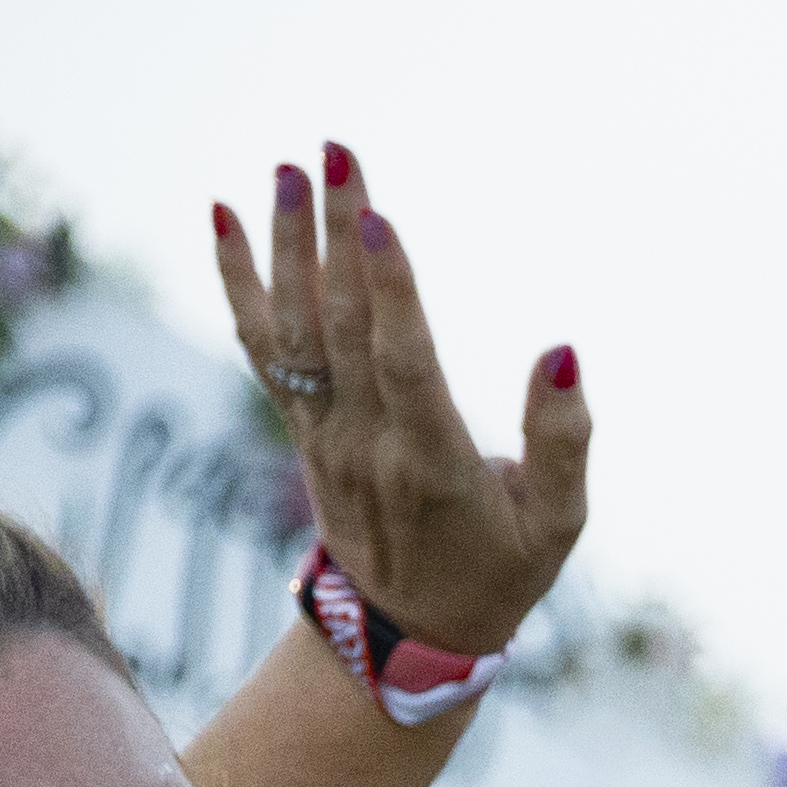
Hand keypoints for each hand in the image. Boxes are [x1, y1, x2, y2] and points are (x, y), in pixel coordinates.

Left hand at [208, 144, 585, 651]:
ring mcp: (324, 431)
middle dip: (336, 234)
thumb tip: (562, 351)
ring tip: (288, 170)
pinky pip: (260, 342)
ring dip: (287, 243)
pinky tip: (223, 215)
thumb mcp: (557, 525)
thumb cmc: (500, 572)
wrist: (410, 632)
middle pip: (344, 323)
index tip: (377, 219)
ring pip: (296, 325)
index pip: (403, 363)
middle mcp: (365, 440)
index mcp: (432, 463)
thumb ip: (562, 440)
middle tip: (337, 155)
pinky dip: (237, 278)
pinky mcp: (301, 424)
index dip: (391, 291)